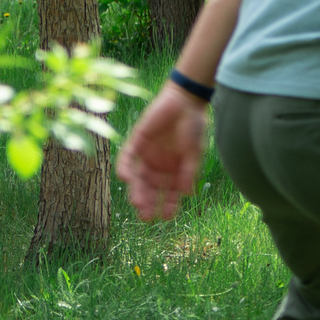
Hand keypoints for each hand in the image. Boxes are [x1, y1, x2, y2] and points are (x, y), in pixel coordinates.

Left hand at [115, 87, 207, 221]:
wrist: (185, 101)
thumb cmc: (194, 126)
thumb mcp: (194, 152)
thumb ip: (189, 171)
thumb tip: (187, 194)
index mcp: (175, 169)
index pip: (169, 192)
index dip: (167, 205)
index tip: (166, 217)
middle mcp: (159, 165)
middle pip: (151, 188)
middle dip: (149, 202)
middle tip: (146, 216)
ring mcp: (146, 154)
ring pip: (138, 178)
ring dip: (136, 191)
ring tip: (137, 203)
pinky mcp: (136, 141)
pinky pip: (127, 158)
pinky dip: (125, 169)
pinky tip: (126, 179)